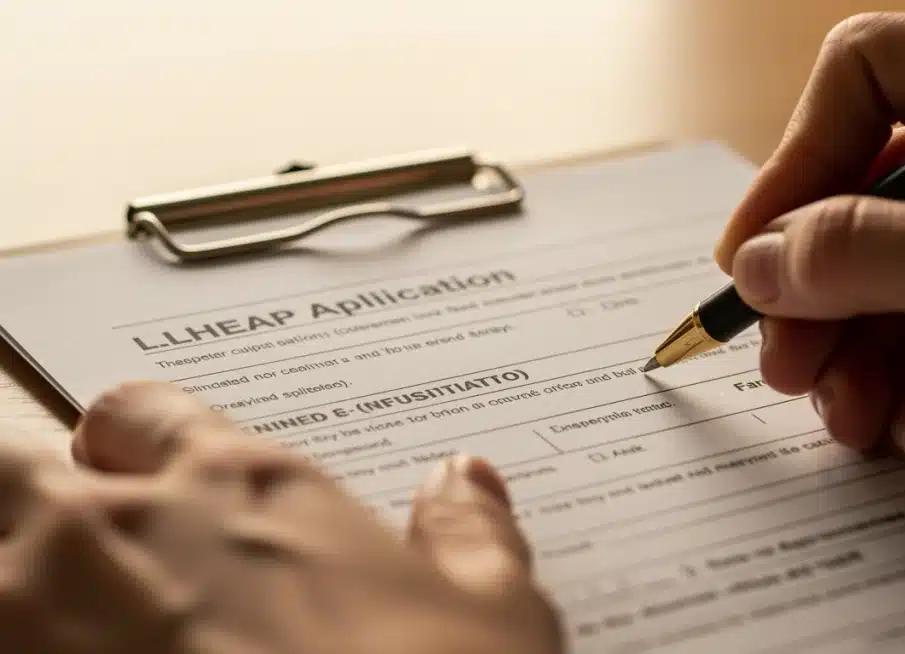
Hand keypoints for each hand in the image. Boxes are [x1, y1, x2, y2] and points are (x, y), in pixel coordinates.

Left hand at [0, 381, 561, 653]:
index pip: (140, 414)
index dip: (134, 445)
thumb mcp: (496, 618)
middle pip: (13, 465)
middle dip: (27, 499)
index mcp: (243, 487)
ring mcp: (42, 617)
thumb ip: (470, 535)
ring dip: (11, 586)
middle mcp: (127, 531)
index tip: (145, 483)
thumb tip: (466, 484)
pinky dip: (10, 648)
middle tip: (76, 558)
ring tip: (57, 625)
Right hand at [713, 9, 904, 513]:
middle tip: (786, 368)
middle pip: (869, 197)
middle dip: (820, 290)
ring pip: (893, 281)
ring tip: (855, 422)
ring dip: (857, 356)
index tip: (749, 258)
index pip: (874, 79)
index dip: (796, 162)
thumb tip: (758, 258)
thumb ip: (872, 251)